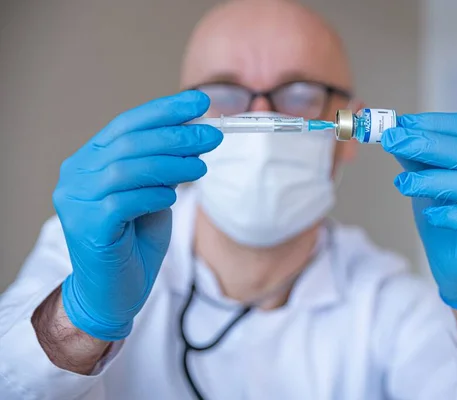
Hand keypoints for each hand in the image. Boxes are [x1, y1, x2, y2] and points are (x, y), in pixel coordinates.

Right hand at [53, 91, 222, 339]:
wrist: (112, 293)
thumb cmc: (134, 242)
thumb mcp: (153, 196)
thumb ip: (163, 167)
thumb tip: (196, 134)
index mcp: (89, 161)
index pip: (127, 124)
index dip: (165, 110)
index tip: (201, 101)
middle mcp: (76, 176)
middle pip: (129, 143)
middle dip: (175, 135)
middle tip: (211, 135)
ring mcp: (76, 201)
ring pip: (127, 168)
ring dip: (171, 163)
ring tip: (201, 165)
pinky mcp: (86, 227)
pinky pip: (124, 200)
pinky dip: (153, 194)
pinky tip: (172, 196)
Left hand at [382, 113, 456, 309]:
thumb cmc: (447, 217)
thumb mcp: (427, 182)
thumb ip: (415, 159)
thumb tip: (393, 133)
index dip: (434, 123)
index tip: (399, 124)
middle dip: (427, 145)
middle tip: (392, 143)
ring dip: (433, 181)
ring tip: (402, 185)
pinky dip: (452, 215)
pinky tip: (431, 215)